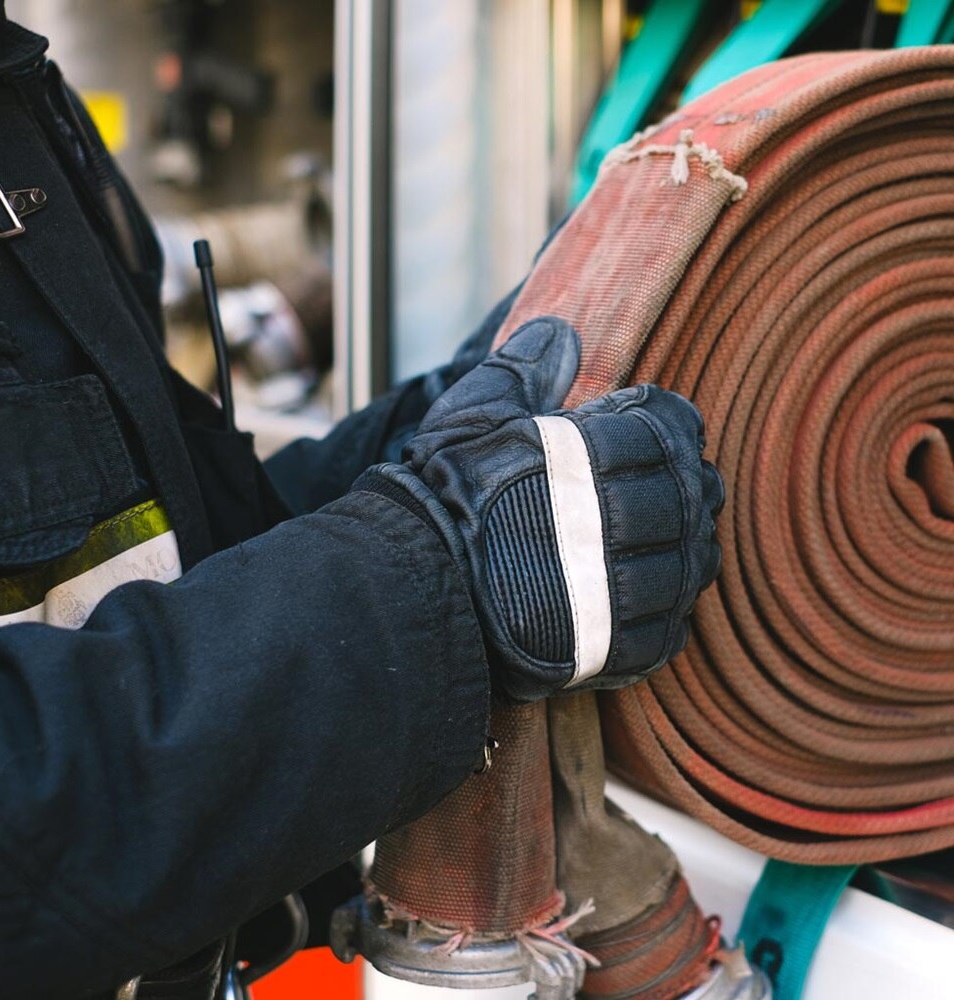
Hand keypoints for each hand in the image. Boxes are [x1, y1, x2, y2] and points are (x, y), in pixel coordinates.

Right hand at [355, 318, 723, 700]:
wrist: (415, 593)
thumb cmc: (441, 502)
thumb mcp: (470, 420)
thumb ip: (521, 374)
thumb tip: (560, 334)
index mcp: (597, 457)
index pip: (670, 426)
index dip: (664, 421)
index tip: (644, 425)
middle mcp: (624, 522)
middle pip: (692, 493)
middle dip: (680, 481)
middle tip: (656, 482)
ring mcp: (627, 591)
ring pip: (692, 561)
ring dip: (681, 546)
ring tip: (650, 540)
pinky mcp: (620, 648)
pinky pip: (672, 626)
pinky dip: (665, 609)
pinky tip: (640, 597)